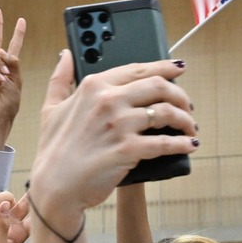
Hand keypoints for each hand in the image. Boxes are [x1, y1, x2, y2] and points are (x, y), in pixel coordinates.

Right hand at [27, 52, 196, 223]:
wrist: (54, 187)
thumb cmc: (53, 150)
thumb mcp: (51, 108)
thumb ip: (60, 79)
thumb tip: (66, 56)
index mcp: (93, 86)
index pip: (138, 69)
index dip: (165, 68)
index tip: (179, 70)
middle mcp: (108, 100)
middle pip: (159, 86)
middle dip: (181, 95)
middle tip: (188, 106)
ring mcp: (119, 124)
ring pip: (167, 112)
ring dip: (185, 120)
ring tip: (190, 128)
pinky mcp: (128, 150)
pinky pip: (165, 143)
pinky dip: (182, 143)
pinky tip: (189, 145)